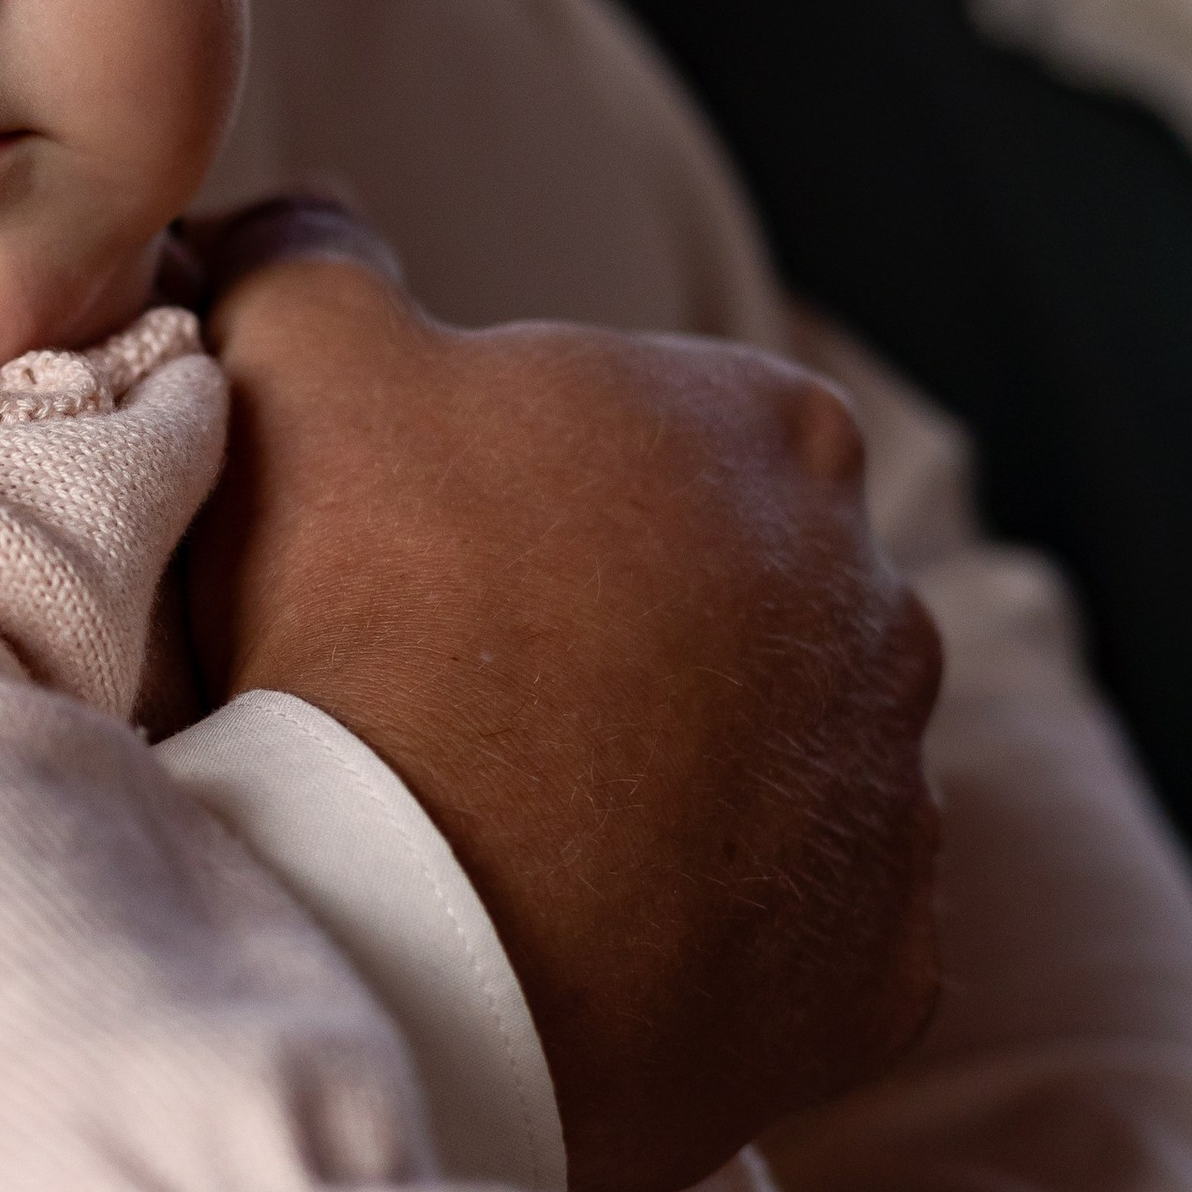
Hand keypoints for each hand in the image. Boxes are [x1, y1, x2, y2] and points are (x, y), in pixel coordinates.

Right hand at [189, 252, 944, 1191]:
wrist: (417, 936)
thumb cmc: (370, 623)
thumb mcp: (296, 361)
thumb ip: (314, 254)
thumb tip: (307, 218)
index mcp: (772, 428)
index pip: (660, 433)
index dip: (528, 492)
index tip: (430, 564)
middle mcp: (879, 602)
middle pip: (732, 603)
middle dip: (627, 639)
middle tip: (459, 704)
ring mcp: (895, 798)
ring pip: (778, 771)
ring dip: (680, 791)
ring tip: (518, 837)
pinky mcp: (886, 973)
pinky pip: (803, 937)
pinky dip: (715, 939)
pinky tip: (593, 945)